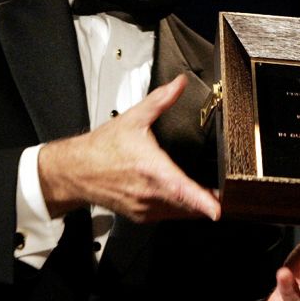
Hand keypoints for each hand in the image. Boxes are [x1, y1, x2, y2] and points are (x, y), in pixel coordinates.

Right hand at [37, 75, 219, 221]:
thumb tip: (179, 84)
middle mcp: (148, 192)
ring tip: (209, 197)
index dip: (200, 200)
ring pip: (179, 212)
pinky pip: (167, 216)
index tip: (217, 209)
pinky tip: (184, 199)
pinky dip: (179, 209)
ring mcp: (144, 207)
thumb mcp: (133, 119)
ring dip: (195, 206)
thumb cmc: (101, 148)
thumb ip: (160, 100)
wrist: (75, 170)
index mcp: (151, 168)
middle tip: (224, 194)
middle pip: (187, 204)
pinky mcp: (140, 215)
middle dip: (208, 201)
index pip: (180, 188)